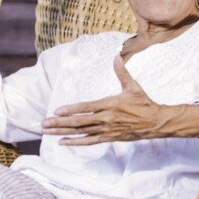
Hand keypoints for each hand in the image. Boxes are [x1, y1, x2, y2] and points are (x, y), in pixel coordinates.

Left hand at [42, 55, 162, 144]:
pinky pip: (89, 141)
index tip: (57, 111)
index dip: (71, 110)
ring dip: (63, 132)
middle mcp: (106, 118)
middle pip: (79, 122)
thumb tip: (116, 56)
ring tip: (47, 132)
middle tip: (43, 123)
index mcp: (110, 104)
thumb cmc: (144, 103)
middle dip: (59, 123)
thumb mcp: (133, 86)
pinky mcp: (109, 137)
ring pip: (81, 132)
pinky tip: (62, 142)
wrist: (155, 122)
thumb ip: (122, 72)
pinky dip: (75, 142)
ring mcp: (106, 129)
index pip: (86, 107)